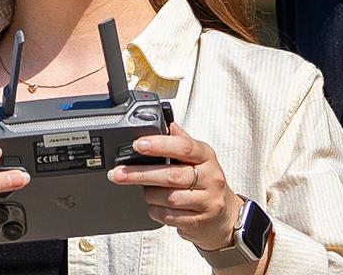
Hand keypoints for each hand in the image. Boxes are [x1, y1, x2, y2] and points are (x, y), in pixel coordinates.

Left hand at [111, 123, 243, 250]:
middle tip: (118, 173)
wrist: (224, 216)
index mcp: (206, 157)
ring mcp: (207, 201)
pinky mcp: (199, 221)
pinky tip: (153, 206)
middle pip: (172, 175)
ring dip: (149, 194)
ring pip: (169, 198)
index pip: (184, 147)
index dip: (159, 145)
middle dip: (140, 174)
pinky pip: (170, 216)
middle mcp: (210, 178)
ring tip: (143, 190)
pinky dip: (155, 210)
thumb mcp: (198, 157)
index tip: (138, 144)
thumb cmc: (205, 182)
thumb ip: (180, 139)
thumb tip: (163, 120)